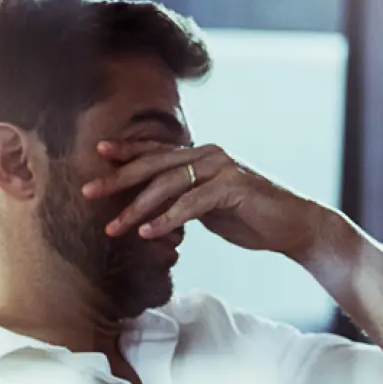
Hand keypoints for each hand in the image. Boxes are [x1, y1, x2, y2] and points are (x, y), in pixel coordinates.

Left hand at [81, 140, 336, 259]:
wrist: (294, 227)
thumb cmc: (252, 218)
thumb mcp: (209, 209)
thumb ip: (182, 202)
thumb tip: (151, 212)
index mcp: (202, 156)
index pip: (156, 151)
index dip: (126, 151)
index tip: (96, 154)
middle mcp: (209, 155)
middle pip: (153, 164)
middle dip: (117, 179)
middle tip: (87, 192)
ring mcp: (222, 168)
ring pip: (168, 184)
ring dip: (137, 208)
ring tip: (113, 228)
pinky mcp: (234, 187)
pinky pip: (192, 203)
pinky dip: (168, 218)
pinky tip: (148, 232)